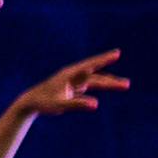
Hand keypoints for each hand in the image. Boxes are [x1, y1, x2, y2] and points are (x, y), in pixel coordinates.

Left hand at [8, 47, 125, 121]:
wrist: (30, 102)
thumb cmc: (43, 102)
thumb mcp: (60, 105)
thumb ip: (77, 104)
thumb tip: (95, 104)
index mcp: (69, 75)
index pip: (90, 67)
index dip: (104, 59)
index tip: (116, 53)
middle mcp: (72, 75)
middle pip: (95, 76)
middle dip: (111, 79)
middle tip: (127, 84)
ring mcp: (73, 80)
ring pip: (95, 79)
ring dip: (109, 81)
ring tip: (125, 84)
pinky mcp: (72, 86)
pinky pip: (90, 83)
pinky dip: (101, 83)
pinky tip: (109, 84)